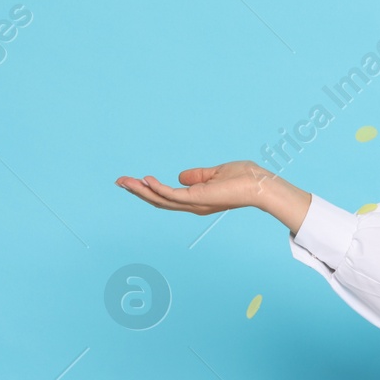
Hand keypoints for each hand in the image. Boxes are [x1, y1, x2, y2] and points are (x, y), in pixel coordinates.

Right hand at [116, 162, 311, 230]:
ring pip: (160, 200)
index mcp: (197, 200)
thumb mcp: (216, 173)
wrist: (260, 184)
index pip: (167, 197)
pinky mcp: (198, 199)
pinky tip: (145, 180)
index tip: (134, 180)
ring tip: (123, 181)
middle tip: (119, 181)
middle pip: (159, 200)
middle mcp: (193, 205)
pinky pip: (172, 195)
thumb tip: (181, 177)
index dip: (150, 189)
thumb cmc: (245, 178)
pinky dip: (157, 188)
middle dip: (138, 191)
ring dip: (141, 190)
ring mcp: (195, 204)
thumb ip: (198, 176)